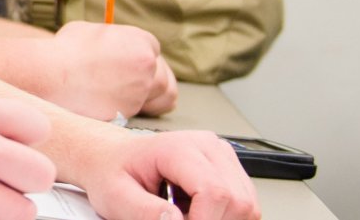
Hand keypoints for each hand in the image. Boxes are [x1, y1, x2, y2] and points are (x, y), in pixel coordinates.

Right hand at [46, 23, 177, 120]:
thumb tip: (111, 47)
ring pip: (162, 98)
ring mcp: (140, 90)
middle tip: (139, 87)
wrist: (51, 75)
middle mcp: (147, 65)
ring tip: (134, 100)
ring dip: (151, 100)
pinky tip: (117, 107)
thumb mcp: (92, 32)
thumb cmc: (66, 50)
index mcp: (140, 41)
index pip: (154, 52)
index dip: (144, 60)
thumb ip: (111, 40)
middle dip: (154, 83)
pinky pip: (141, 113)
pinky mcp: (130, 112)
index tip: (134, 67)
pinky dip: (134, 112)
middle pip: (165, 78)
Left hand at [81, 129, 257, 219]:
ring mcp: (222, 156)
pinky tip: (198, 213)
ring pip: (247, 205)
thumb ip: (144, 211)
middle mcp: (208, 146)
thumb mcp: (116, 196)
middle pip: (237, 201)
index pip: (215, 192)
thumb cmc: (113, 172)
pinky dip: (225, 217)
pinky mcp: (228, 169)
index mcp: (180, 148)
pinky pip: (245, 204)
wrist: (112, 158)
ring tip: (188, 216)